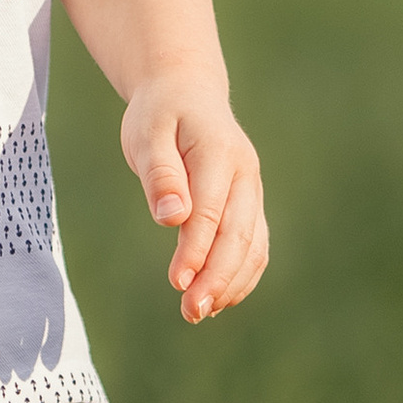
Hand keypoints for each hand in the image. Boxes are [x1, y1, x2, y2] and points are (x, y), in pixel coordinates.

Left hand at [121, 85, 267, 322]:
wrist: (186, 91)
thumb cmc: (160, 113)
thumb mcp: (147, 132)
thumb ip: (160, 173)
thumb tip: (172, 218)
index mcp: (220, 152)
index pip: (211, 211)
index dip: (196, 250)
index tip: (178, 283)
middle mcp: (245, 174)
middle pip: (239, 235)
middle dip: (217, 277)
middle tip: (191, 311)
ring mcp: (252, 191)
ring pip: (253, 246)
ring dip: (230, 282)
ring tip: (199, 311)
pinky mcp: (249, 205)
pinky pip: (255, 246)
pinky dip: (240, 275)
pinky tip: (217, 298)